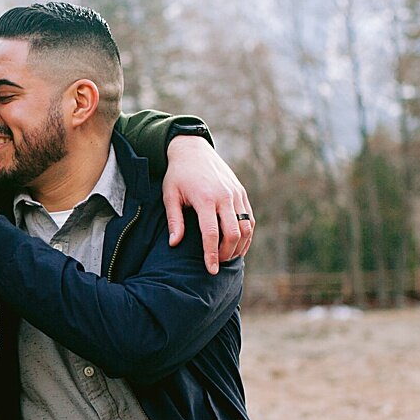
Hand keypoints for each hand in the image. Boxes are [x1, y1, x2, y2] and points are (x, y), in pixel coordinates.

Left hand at [164, 136, 254, 273]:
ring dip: (240, 246)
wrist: (193, 149)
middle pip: (234, 233)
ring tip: (228, 257)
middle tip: (218, 264)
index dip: (212, 255)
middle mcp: (224, 196)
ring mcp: (236, 194)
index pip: (211, 234)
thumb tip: (174, 244)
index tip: (211, 270)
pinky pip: (249, 218)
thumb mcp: (170, 195)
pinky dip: (246, 234)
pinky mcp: (242, 192)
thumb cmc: (178, 174)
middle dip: (227, 253)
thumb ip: (174, 220)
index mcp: (205, 198)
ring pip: (246, 227)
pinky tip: (237, 244)